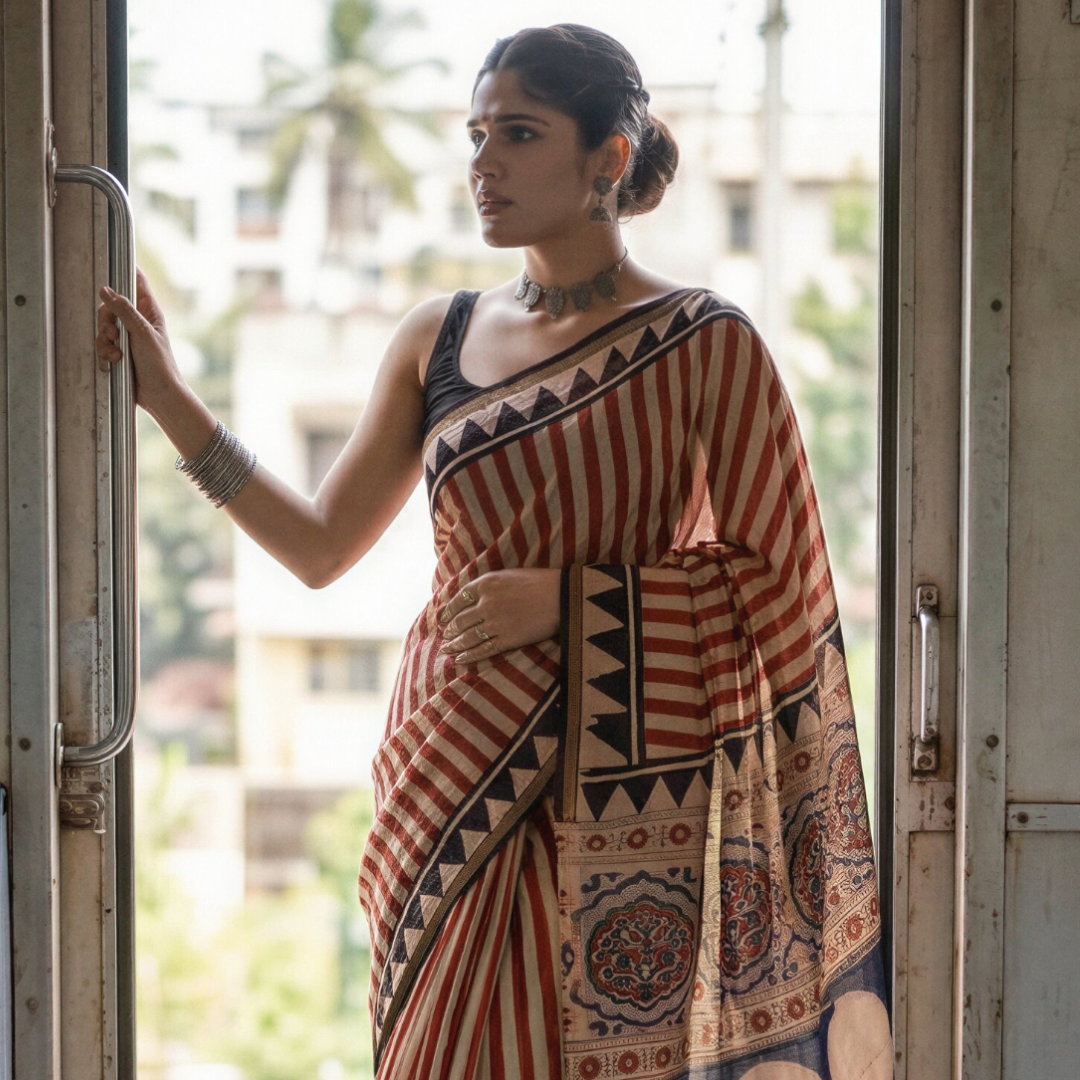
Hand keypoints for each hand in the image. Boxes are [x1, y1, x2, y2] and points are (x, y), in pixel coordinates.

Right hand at [95, 266, 186, 412]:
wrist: (160, 395)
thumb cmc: (159, 364)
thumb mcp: (141, 333)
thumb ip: (123, 310)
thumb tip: (106, 289)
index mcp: (150, 312)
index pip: (138, 283)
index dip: (127, 270)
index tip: (113, 257)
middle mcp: (139, 321)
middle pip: (112, 304)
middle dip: (106, 318)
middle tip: (113, 333)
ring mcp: (129, 336)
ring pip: (104, 325)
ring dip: (105, 338)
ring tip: (115, 352)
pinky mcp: (121, 350)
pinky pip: (103, 343)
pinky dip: (105, 351)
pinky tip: (113, 361)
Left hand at [436, 568, 560, 665]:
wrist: (562, 596)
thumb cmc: (540, 582)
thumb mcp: (509, 575)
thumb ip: (489, 584)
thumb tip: (473, 595)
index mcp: (486, 584)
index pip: (459, 599)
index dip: (448, 611)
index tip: (443, 618)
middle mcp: (486, 603)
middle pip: (460, 620)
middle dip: (450, 630)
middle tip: (445, 636)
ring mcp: (495, 622)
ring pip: (468, 637)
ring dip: (455, 644)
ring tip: (447, 649)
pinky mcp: (507, 639)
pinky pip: (482, 649)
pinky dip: (468, 655)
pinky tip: (460, 659)